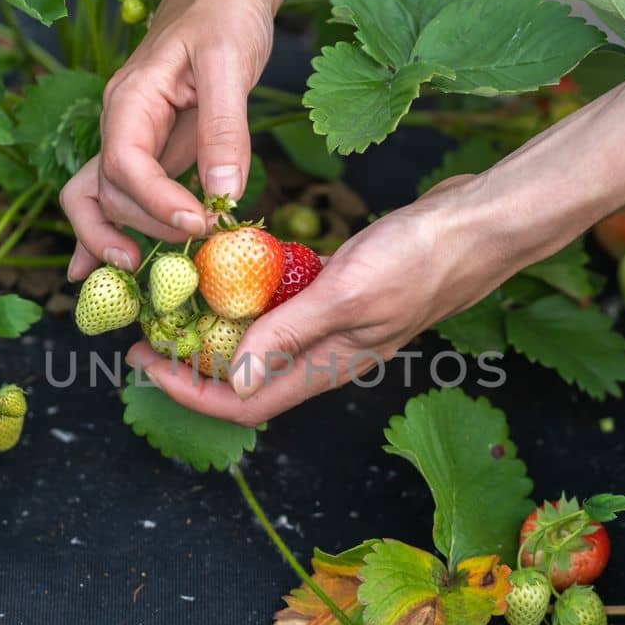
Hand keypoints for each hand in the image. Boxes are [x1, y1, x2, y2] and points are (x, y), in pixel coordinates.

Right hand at [62, 0, 284, 279]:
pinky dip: (107, 233)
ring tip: (129, 276)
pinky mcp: (151, 153)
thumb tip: (223, 194)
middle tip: (191, 251)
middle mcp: (120, 124)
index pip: (124, 164)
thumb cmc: (224, 18)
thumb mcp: (229, 63)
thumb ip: (224, 129)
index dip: (155, 203)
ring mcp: (131, 141)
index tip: (196, 225)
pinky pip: (118, 197)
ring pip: (98, 199)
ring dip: (109, 239)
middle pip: (107, 191)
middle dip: (143, 228)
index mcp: (131, 100)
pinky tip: (101, 269)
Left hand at [127, 176, 570, 425]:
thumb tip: (230, 381)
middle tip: (147, 331)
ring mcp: (335, 322)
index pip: (243, 402)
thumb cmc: (422, 257)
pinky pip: (284, 304)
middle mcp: (326, 353)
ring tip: (176, 301)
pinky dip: (251, 293)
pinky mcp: (342, 290)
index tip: (145, 363)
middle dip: (190, 362)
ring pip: (262, 340)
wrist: (480, 222)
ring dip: (216, 327)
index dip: (189, 392)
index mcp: (327, 365)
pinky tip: (230, 266)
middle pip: (244, 376)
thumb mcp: (346, 294)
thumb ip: (288, 335)